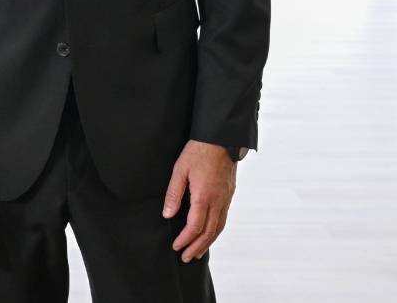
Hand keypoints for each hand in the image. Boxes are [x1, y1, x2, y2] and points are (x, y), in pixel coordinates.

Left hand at [163, 139, 236, 262]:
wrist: (221, 138)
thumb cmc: (198, 151)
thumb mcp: (180, 170)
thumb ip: (174, 193)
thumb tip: (168, 215)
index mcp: (204, 196)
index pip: (195, 227)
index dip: (185, 240)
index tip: (176, 246)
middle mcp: (218, 201)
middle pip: (209, 232)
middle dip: (196, 247)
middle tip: (186, 258)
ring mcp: (226, 198)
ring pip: (219, 228)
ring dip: (208, 242)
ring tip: (198, 252)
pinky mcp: (229, 194)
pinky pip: (224, 218)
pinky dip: (216, 231)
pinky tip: (210, 234)